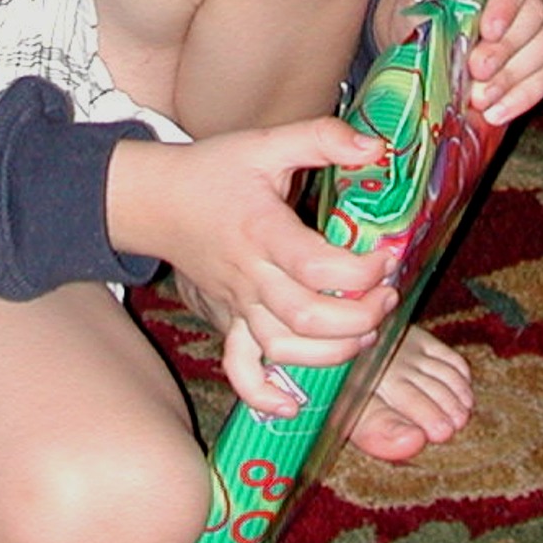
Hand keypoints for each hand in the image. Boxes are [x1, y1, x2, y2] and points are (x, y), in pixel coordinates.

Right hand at [106, 116, 402, 417]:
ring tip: (367, 332)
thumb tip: (376, 147)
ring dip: (332, 352)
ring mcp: (237, 303)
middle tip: (387, 295)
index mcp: (262, 230)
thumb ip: (321, 137)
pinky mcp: (229, 320)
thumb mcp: (266, 142)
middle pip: (306, 315)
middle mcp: (250, 274)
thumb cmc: (214, 170)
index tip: (386, 256)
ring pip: (283, 347)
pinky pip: (240, 369)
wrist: (155, 199)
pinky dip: (264, 394)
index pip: (314, 264)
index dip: (358, 270)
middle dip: (358, 315)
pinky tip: (295, 405)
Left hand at [374, 0, 542, 126]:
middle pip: (535, 15)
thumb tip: (448, 52)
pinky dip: (524, 96)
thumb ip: (437, 19)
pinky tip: (497, 113)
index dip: (507, 2)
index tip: (488, 30)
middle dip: (506, 49)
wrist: (426, 26)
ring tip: (480, 99)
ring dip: (513, 77)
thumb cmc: (424, 9)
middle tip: (476, 71)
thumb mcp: (421, 5)